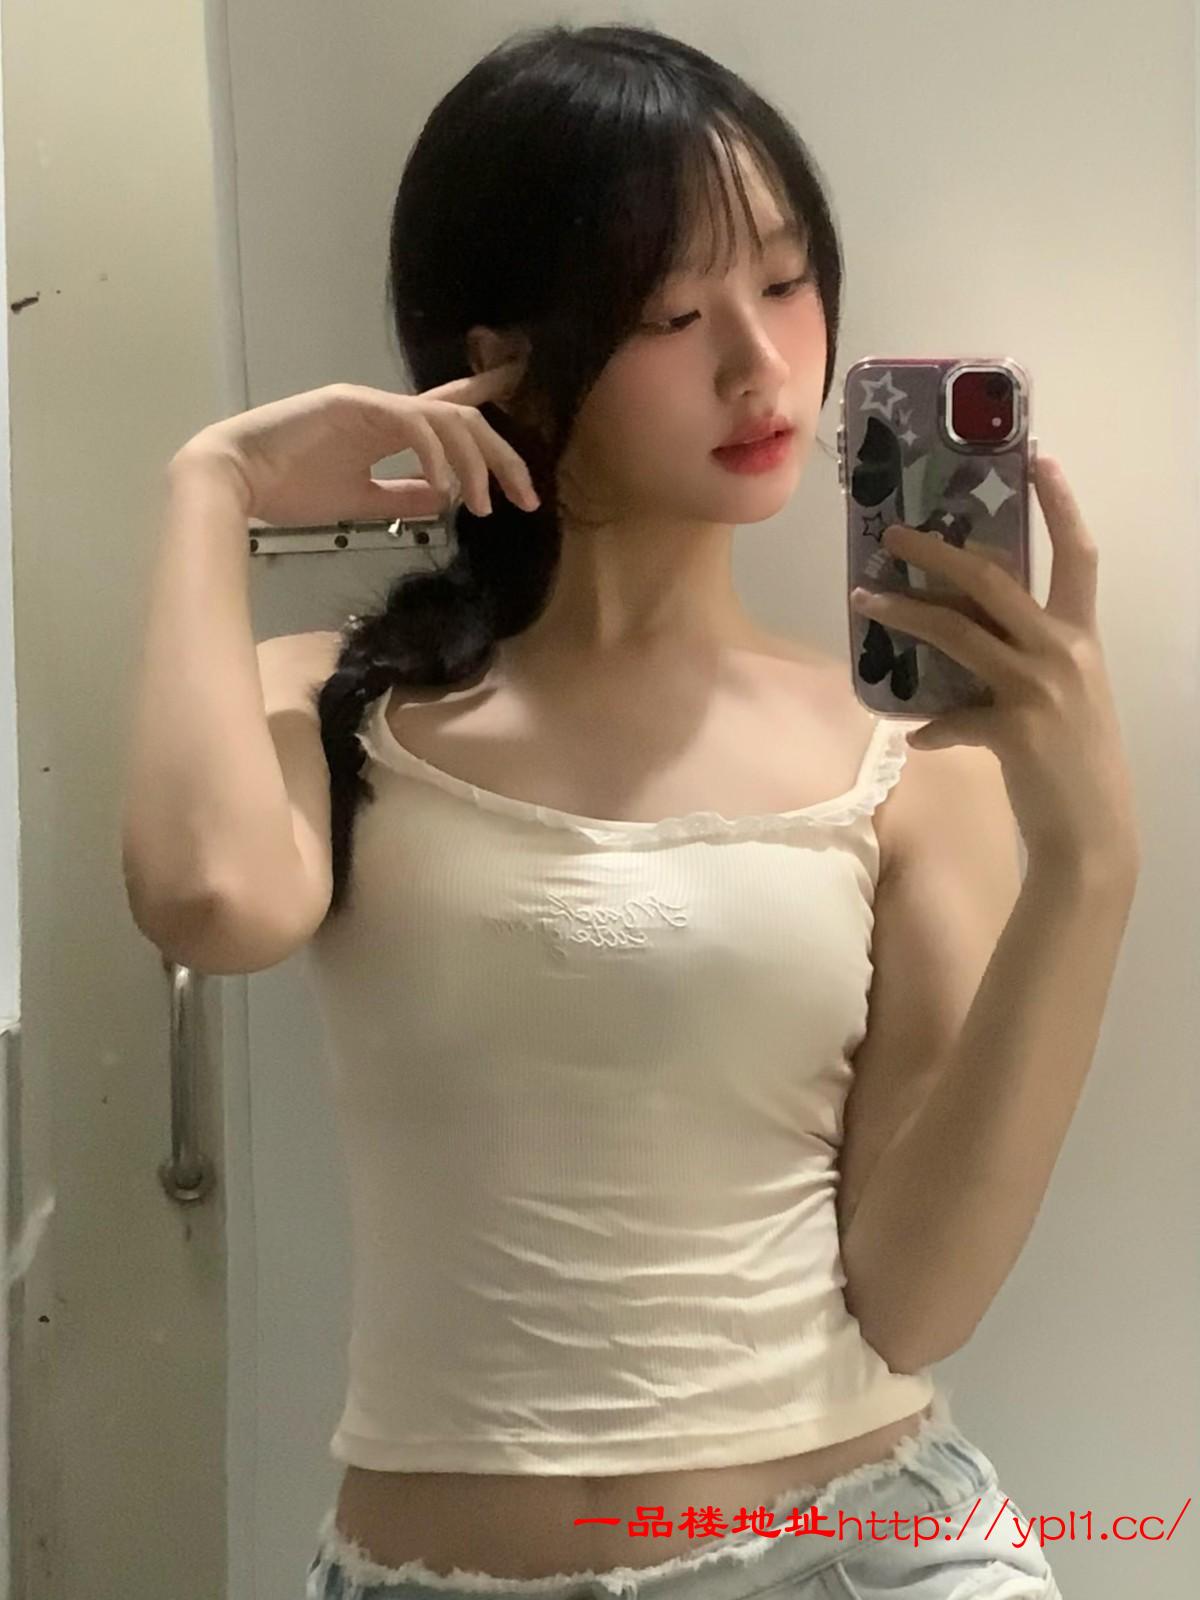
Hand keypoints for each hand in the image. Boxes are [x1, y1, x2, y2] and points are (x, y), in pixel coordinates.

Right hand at [169, 358, 540, 527]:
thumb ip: (403, 496)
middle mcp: (384, 407)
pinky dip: (437, 456)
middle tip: (527, 498)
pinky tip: (445, 489)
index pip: (450, 418)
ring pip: (447, 418)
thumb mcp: (361, 500)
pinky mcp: (352, 404)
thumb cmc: (287, 489)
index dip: (492, 433)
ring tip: (483, 505)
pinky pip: (412, 423)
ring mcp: (369, 401)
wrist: (231, 478)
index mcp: (386, 427)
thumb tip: (447, 500)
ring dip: (475, 462)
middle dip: (503, 456)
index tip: (526, 470)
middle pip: (463, 418)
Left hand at [850, 456, 1139, 869]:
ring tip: (863, 596)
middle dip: (940, 551)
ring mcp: (1040, 690)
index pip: (1078, 555)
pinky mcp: (1014, 731)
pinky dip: (931, 726)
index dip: (1060, 504)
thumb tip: (958, 653)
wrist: (1092, 835)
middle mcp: (1065, 652)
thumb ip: (1020, 667)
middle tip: (893, 531)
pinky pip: (954, 718)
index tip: (1038, 457)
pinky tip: (914, 735)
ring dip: (905, 613)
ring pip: (959, 633)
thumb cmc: (1073, 764)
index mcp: (1081, 638)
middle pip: (995, 580)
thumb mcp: (1062, 700)